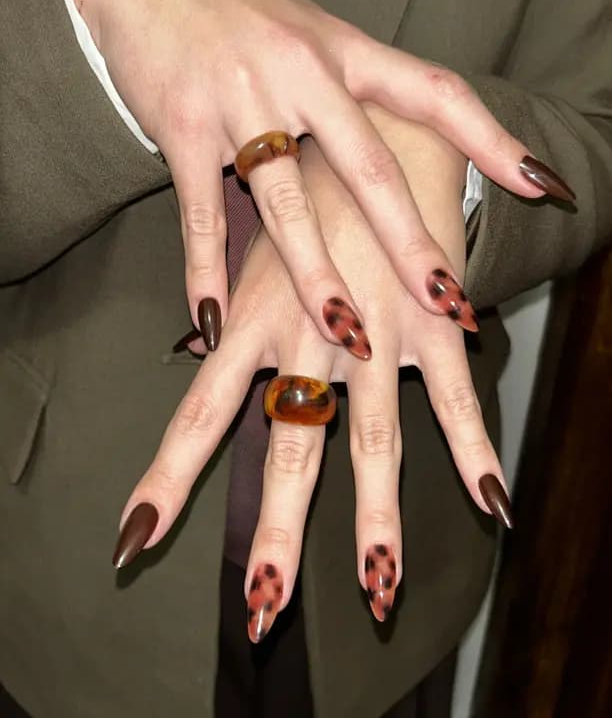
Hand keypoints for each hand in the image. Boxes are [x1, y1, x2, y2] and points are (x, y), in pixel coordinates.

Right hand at [60, 0, 570, 350]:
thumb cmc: (237, 10)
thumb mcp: (308, 33)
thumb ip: (348, 91)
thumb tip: (383, 159)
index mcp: (343, 51)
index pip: (433, 92)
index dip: (489, 139)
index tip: (536, 185)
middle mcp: (302, 75)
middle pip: (369, 171)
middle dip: (411, 244)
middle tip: (446, 302)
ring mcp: (242, 101)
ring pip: (288, 205)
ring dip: (318, 277)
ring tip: (347, 334)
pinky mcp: (182, 128)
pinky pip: (200, 215)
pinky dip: (206, 272)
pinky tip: (214, 318)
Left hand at [111, 107, 511, 639]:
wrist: (371, 137)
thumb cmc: (303, 204)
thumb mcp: (252, 255)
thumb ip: (229, 319)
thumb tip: (194, 357)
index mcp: (250, 321)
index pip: (199, 414)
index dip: (167, 479)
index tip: (134, 541)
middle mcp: (306, 335)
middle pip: (288, 447)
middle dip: (279, 531)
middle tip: (263, 609)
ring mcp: (372, 331)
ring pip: (371, 436)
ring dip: (376, 515)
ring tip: (378, 590)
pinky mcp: (429, 319)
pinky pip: (453, 393)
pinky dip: (471, 447)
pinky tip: (489, 501)